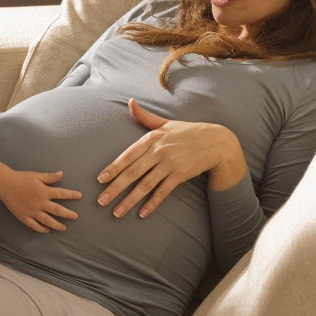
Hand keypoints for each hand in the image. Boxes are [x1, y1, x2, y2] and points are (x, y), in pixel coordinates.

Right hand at [0, 170, 82, 232]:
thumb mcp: (37, 175)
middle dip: (67, 214)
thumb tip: (61, 174)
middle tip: (75, 217)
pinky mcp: (24, 216)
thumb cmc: (21, 178)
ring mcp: (32, 211)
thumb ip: (50, 177)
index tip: (79, 196)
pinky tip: (47, 230)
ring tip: (64, 228)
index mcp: (44, 191)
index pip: (61, 193)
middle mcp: (40, 202)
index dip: (71, 195)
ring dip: (56, 225)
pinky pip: (34, 225)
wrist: (5, 184)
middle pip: (57, 210)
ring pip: (47, 220)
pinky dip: (41, 229)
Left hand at [96, 99, 246, 218]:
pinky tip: (142, 214)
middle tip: (101, 201)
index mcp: (152, 137)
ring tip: (116, 212)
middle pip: (133, 172)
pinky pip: (163, 192)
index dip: (113, 167)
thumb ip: (145, 116)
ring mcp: (170, 164)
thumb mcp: (165, 123)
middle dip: (115, 188)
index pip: (128, 155)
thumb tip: (130, 102)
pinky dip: (152, 203)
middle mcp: (159, 151)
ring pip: (145, 185)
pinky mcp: (180, 175)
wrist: (215, 142)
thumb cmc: (187, 132)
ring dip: (130, 200)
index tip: (100, 180)